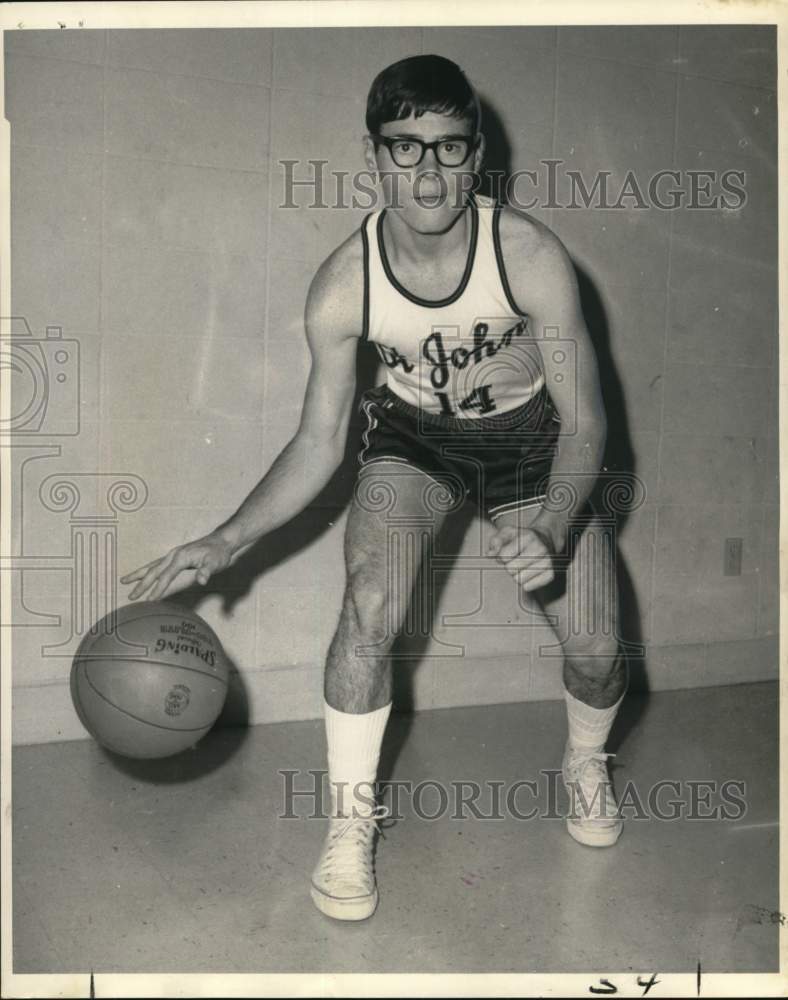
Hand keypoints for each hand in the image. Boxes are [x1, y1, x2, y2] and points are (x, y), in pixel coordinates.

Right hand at [120, 532, 234, 601]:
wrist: (221, 540)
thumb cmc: (219, 553)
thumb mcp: (216, 563)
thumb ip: (207, 571)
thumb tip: (202, 580)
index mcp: (181, 557)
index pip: (166, 576)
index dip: (158, 589)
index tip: (149, 601)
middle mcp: (173, 555)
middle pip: (154, 571)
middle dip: (142, 585)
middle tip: (131, 597)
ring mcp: (173, 555)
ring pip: (151, 566)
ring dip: (138, 575)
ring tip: (123, 581)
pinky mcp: (174, 556)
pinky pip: (156, 564)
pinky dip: (147, 570)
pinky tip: (141, 575)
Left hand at [486, 524, 554, 591]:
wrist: (544, 540)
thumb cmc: (521, 538)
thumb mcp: (507, 533)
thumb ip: (495, 541)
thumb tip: (490, 554)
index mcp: (528, 536)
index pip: (504, 556)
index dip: (501, 557)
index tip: (506, 553)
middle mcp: (540, 549)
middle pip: (511, 569)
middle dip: (508, 566)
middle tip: (514, 560)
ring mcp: (547, 562)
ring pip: (519, 580)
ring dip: (516, 575)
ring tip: (521, 566)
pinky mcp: (550, 575)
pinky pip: (528, 587)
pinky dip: (525, 582)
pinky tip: (528, 572)